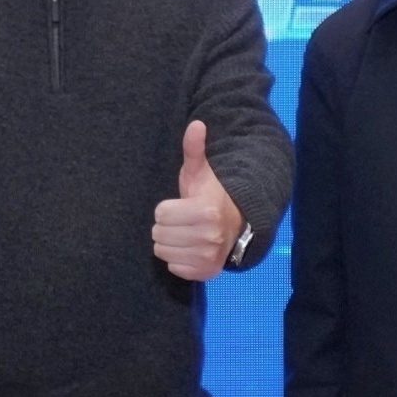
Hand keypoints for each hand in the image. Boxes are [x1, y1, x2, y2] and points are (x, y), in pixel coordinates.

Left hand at [150, 119, 242, 281]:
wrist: (237, 222)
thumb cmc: (211, 194)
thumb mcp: (200, 171)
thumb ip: (194, 149)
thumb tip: (196, 124)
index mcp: (206, 211)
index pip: (161, 214)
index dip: (167, 208)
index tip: (182, 205)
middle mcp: (210, 237)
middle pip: (159, 234)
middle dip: (167, 226)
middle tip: (183, 220)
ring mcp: (209, 257)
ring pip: (163, 252)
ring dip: (170, 243)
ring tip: (186, 233)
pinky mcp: (206, 272)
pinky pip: (173, 268)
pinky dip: (178, 259)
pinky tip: (190, 248)